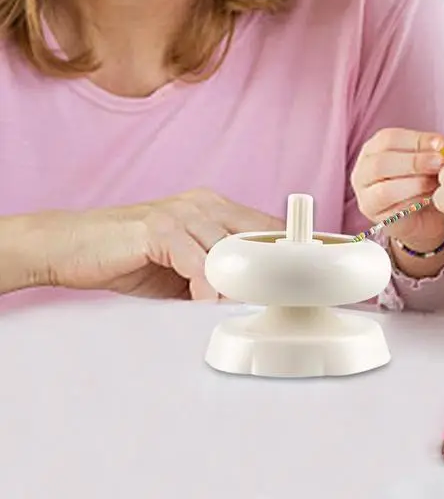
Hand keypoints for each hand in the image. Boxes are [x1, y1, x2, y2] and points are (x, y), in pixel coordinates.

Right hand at [43, 189, 284, 299]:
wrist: (70, 247)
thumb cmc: (127, 258)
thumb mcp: (183, 269)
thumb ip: (216, 277)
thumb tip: (250, 303)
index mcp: (214, 208)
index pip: (265, 226)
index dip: (286, 253)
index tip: (305, 280)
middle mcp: (203, 203)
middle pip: (256, 233)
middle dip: (272, 267)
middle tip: (287, 298)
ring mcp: (181, 212)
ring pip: (228, 247)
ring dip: (238, 281)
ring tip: (248, 307)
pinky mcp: (158, 228)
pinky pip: (195, 260)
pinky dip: (205, 285)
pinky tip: (206, 303)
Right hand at [350, 127, 443, 250]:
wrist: (425, 215)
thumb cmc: (424, 180)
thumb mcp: (428, 159)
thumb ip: (431, 150)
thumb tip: (439, 144)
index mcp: (373, 149)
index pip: (388, 139)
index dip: (415, 140)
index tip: (440, 144)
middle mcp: (363, 171)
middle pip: (381, 163)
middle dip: (414, 162)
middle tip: (439, 162)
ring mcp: (365, 197)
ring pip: (385, 190)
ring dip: (416, 184)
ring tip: (436, 182)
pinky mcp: (376, 218)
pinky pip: (394, 211)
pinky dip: (415, 203)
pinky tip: (430, 198)